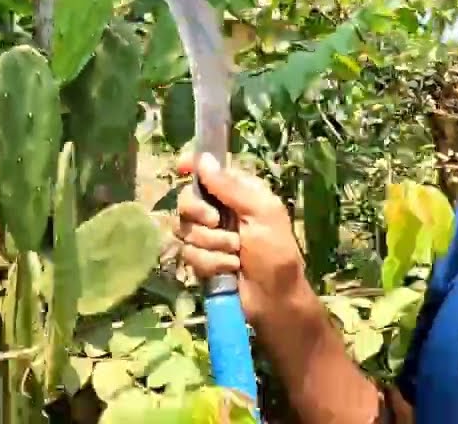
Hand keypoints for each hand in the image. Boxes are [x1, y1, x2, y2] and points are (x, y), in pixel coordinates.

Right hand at [175, 152, 312, 330]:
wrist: (274, 299)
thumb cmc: (276, 253)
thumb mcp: (262, 213)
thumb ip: (231, 187)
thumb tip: (203, 159)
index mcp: (239, 193)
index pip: (209, 172)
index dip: (193, 167)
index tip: (181, 168)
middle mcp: (220, 211)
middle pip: (187, 200)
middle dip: (199, 213)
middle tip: (215, 222)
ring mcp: (208, 236)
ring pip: (185, 229)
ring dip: (212, 244)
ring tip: (235, 253)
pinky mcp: (201, 259)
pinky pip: (188, 253)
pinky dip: (210, 262)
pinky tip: (228, 268)